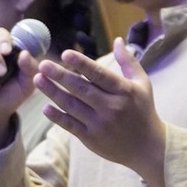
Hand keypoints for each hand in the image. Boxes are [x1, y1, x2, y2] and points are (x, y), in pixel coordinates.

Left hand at [32, 39, 167, 186]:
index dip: (82, 64)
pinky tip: (45, 107)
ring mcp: (100, 124)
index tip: (65, 53)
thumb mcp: (142, 84)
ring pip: (72, 106)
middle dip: (60, 76)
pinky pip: (71, 125)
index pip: (99, 75)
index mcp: (123, 91)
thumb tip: (117, 39)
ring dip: (53, 93)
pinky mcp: (91, 139)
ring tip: (38, 80)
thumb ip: (128, 61)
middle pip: (81, 89)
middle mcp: (111, 107)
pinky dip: (57, 117)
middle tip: (43, 65)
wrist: (147, 147)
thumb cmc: (143, 111)